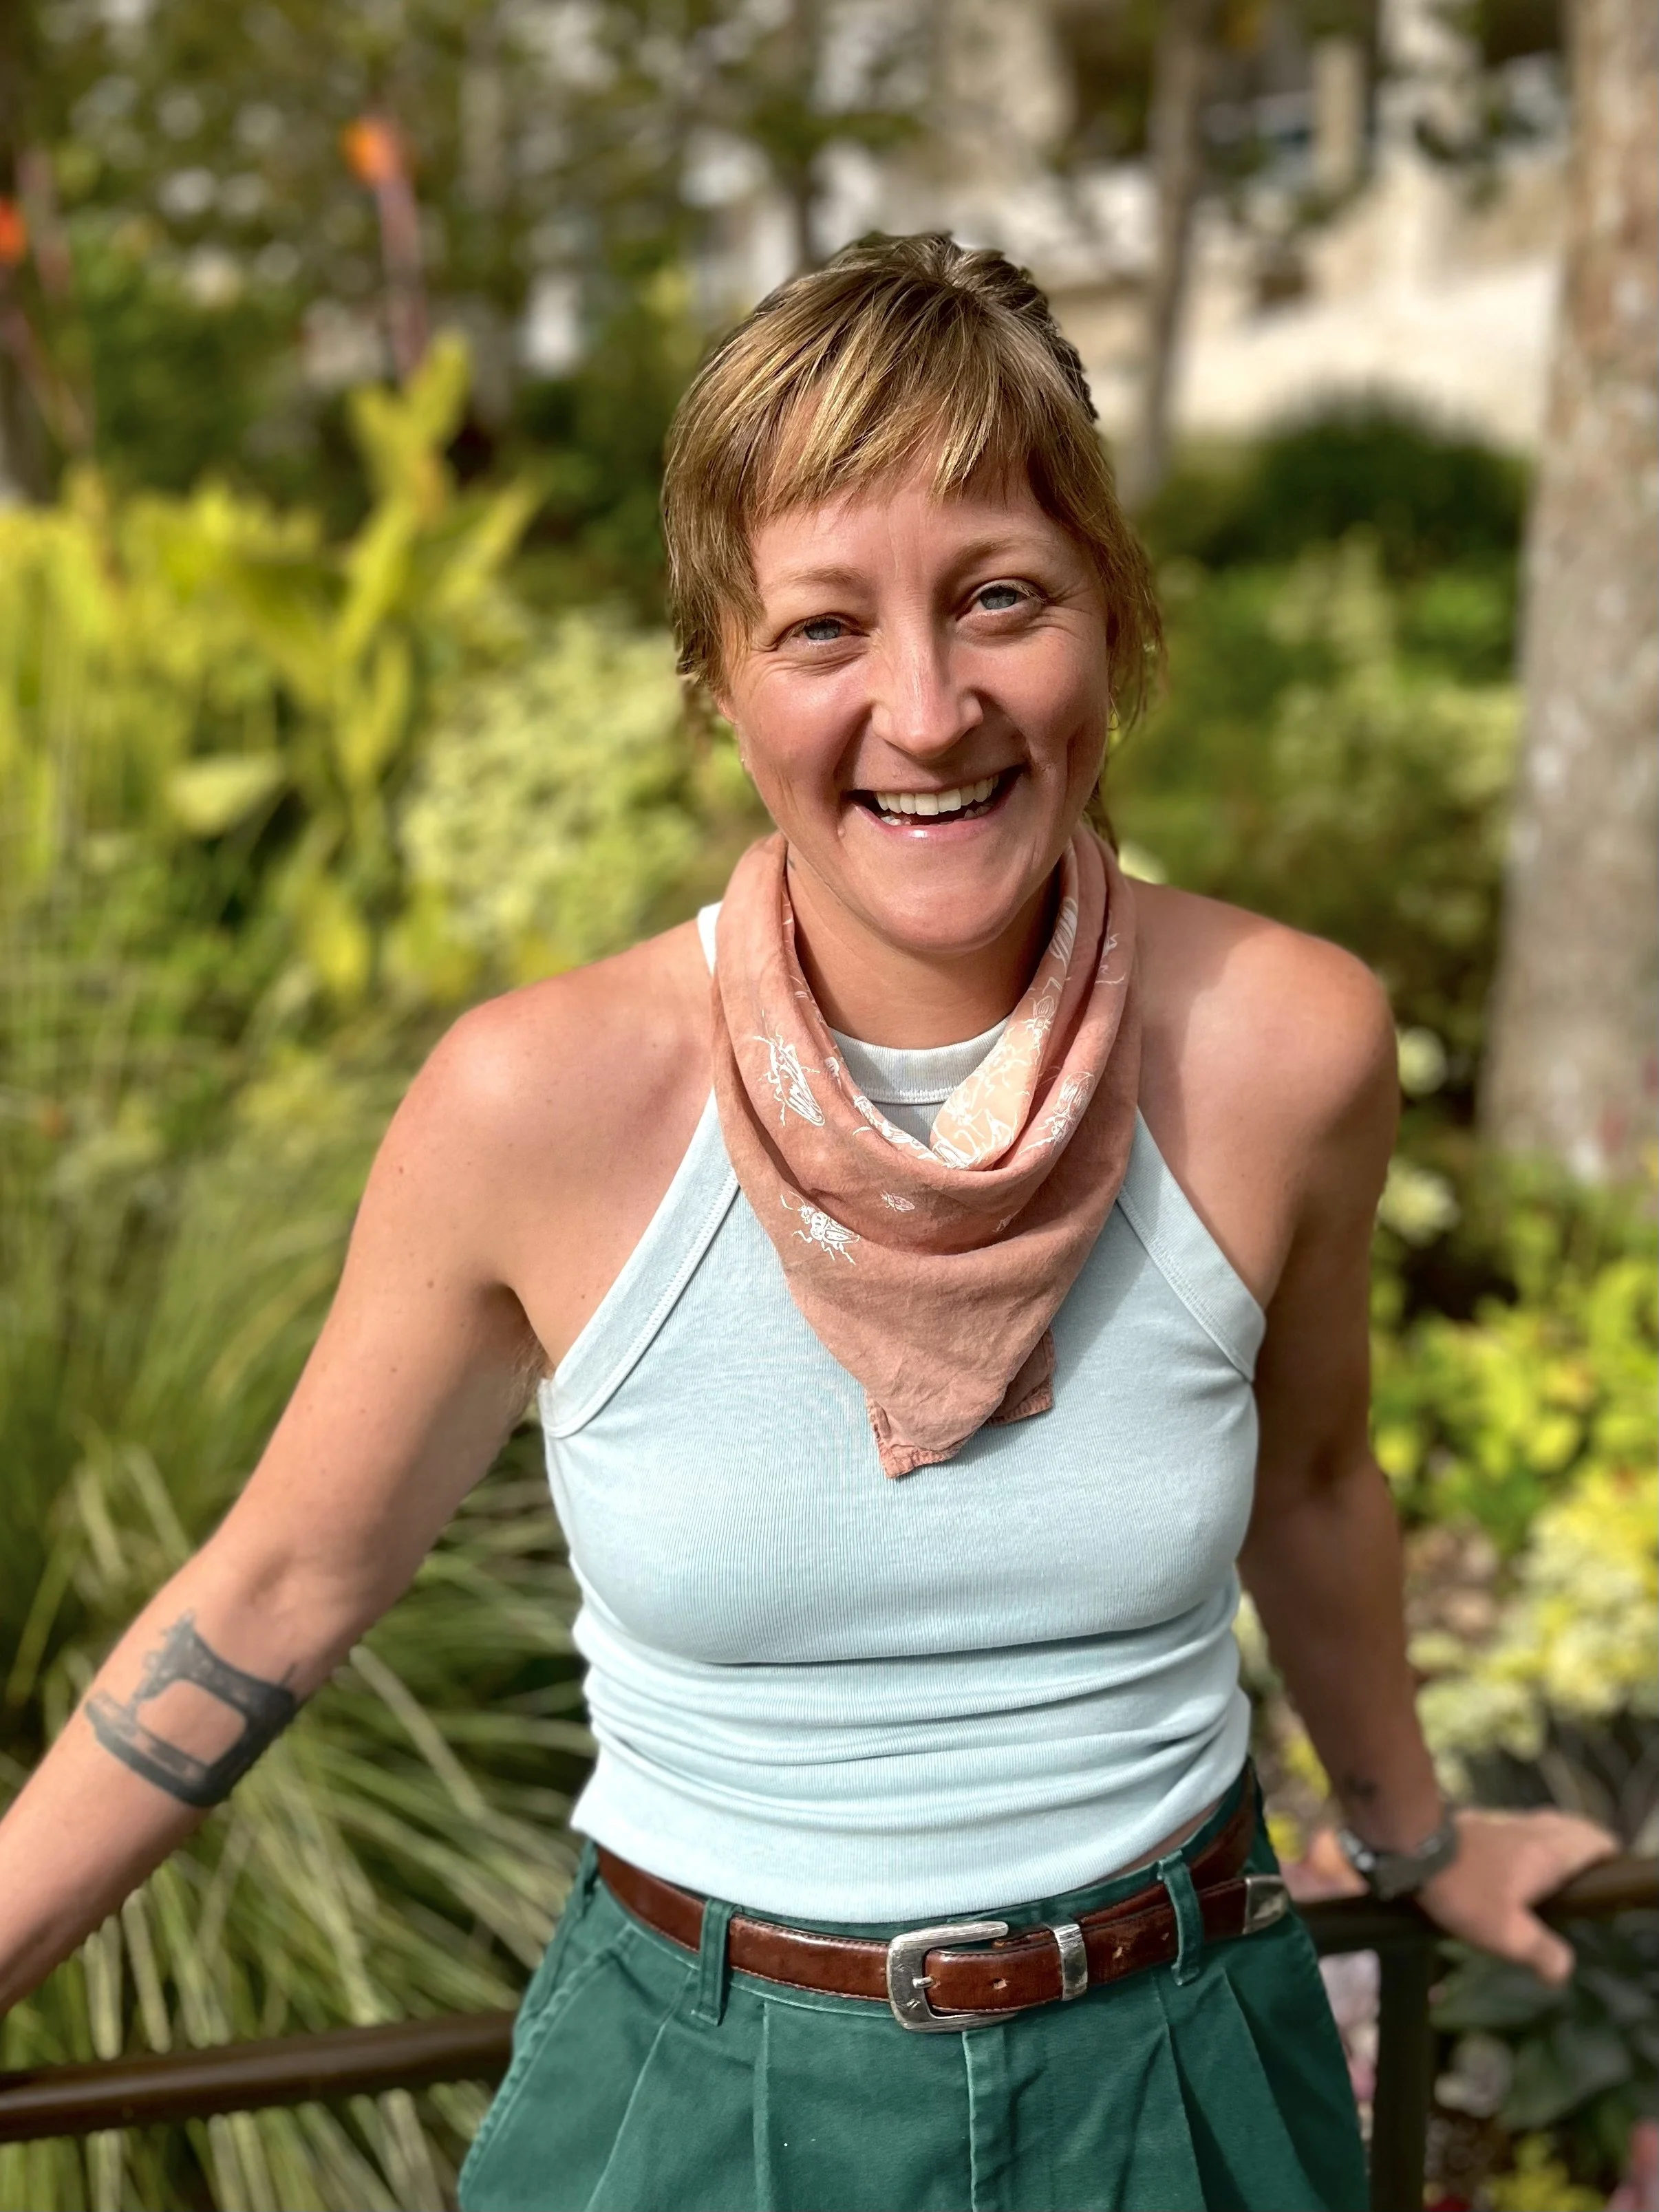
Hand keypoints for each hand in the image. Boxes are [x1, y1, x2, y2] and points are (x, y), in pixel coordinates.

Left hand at [1418, 1807, 1617, 1983]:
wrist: (1411, 1845)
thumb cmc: (1465, 1889)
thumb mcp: (1508, 1934)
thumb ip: (1543, 1953)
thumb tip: (1563, 1971)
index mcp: (1550, 1852)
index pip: (1595, 1840)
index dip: (1609, 1857)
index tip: (1609, 1881)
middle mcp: (1533, 1830)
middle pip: (1573, 1829)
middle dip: (1586, 1850)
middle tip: (1585, 1883)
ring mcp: (1504, 1822)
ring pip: (1543, 1826)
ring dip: (1555, 1846)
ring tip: (1553, 1881)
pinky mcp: (1480, 1823)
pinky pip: (1518, 1829)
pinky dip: (1528, 1844)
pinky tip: (1514, 1870)